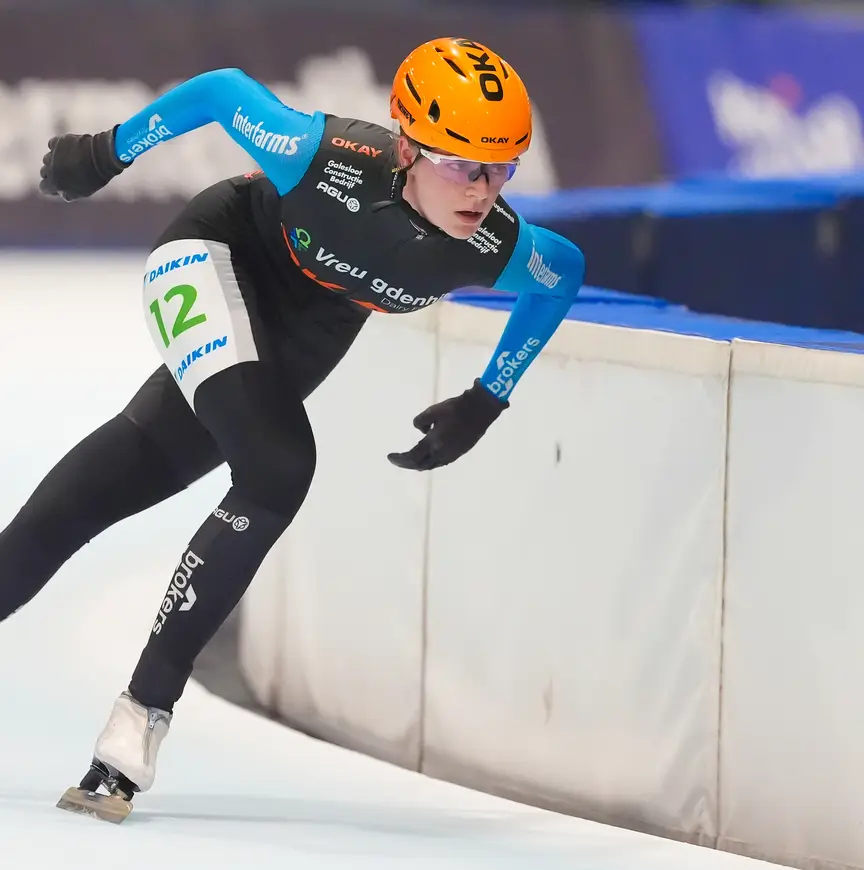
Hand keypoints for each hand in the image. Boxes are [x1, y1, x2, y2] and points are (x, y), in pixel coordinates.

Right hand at [39, 126, 127, 201]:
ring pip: (47, 159)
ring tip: (70, 161)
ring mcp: (52, 154)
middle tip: (67, 173)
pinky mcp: (58, 142)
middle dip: (53, 173)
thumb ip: (68, 194)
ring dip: (54, 160)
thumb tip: (60, 192)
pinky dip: (58, 148)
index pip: (43, 187)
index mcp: (55, 183)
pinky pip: (52, 145)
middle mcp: (49, 168)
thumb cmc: (94, 178)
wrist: (100, 157)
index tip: (60, 185)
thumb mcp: (83, 192)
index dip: (51, 187)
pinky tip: (69, 150)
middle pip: (44, 172)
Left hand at [387, 380, 507, 471]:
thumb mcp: (433, 411)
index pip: (411, 457)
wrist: (480, 410)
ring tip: (411, 459)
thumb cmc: (456, 408)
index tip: (390, 456)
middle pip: (420, 465)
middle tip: (398, 460)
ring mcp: (451, 455)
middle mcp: (441, 453)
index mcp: (433, 444)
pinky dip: (430, 460)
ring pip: (431, 465)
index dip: (399, 459)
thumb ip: (421, 421)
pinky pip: (440, 461)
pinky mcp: (459, 452)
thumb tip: (420, 430)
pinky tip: (428, 454)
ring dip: (419, 463)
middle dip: (407, 463)